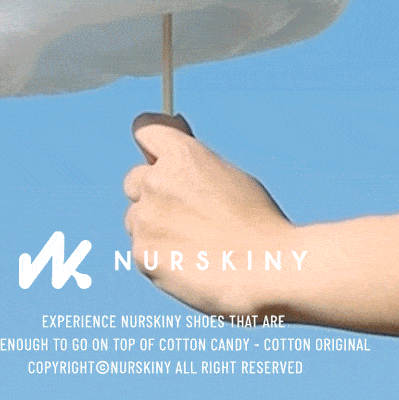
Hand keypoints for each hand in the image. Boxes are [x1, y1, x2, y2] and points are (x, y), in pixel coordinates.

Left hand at [123, 113, 292, 316]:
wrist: (264, 270)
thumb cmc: (255, 223)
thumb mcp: (226, 176)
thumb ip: (192, 162)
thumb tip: (173, 144)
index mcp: (182, 155)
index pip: (144, 129)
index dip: (150, 144)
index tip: (156, 154)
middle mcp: (157, 180)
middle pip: (134, 179)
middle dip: (151, 191)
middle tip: (182, 213)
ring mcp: (146, 217)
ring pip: (135, 218)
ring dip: (153, 226)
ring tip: (192, 244)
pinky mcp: (143, 253)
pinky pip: (141, 249)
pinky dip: (158, 256)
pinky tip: (189, 263)